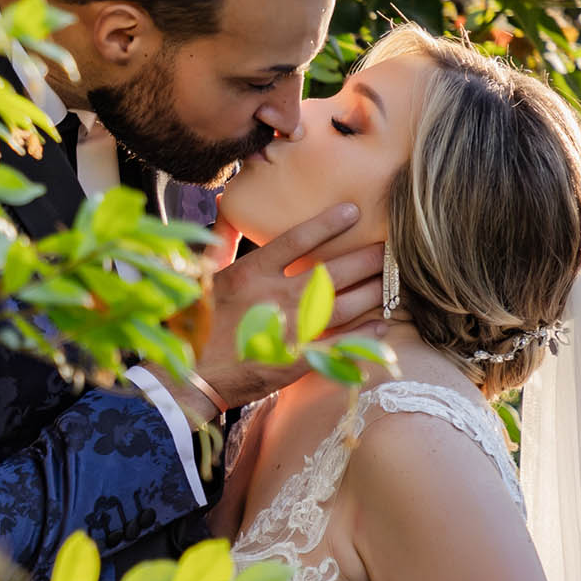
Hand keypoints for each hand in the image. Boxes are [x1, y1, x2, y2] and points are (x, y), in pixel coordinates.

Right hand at [165, 203, 387, 420]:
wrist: (190, 378)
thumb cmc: (193, 326)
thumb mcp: (201, 277)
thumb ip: (221, 241)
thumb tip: (225, 202)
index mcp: (251, 274)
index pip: (297, 240)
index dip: (328, 224)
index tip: (354, 212)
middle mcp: (276, 296)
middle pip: (334, 271)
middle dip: (367, 259)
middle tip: (389, 250)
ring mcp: (290, 328)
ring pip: (346, 304)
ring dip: (373, 293)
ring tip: (391, 283)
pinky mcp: (299, 359)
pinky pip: (342, 343)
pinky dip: (365, 334)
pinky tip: (382, 325)